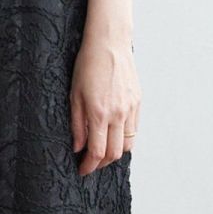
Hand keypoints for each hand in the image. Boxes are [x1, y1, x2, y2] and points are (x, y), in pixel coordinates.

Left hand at [69, 33, 139, 176]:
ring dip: (114, 153)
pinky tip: (113, 136)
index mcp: (99, 113)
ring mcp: (131, 109)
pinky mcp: (138, 102)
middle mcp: (118, 114)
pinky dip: (124, 139)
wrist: (110, 43)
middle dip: (101, 164)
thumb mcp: (74, 95)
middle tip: (90, 164)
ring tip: (102, 151)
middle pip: (114, 153)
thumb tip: (78, 147)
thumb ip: (77, 124)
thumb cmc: (88, 65)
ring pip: (127, 144)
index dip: (89, 166)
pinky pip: (134, 130)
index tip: (82, 170)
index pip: (97, 152)